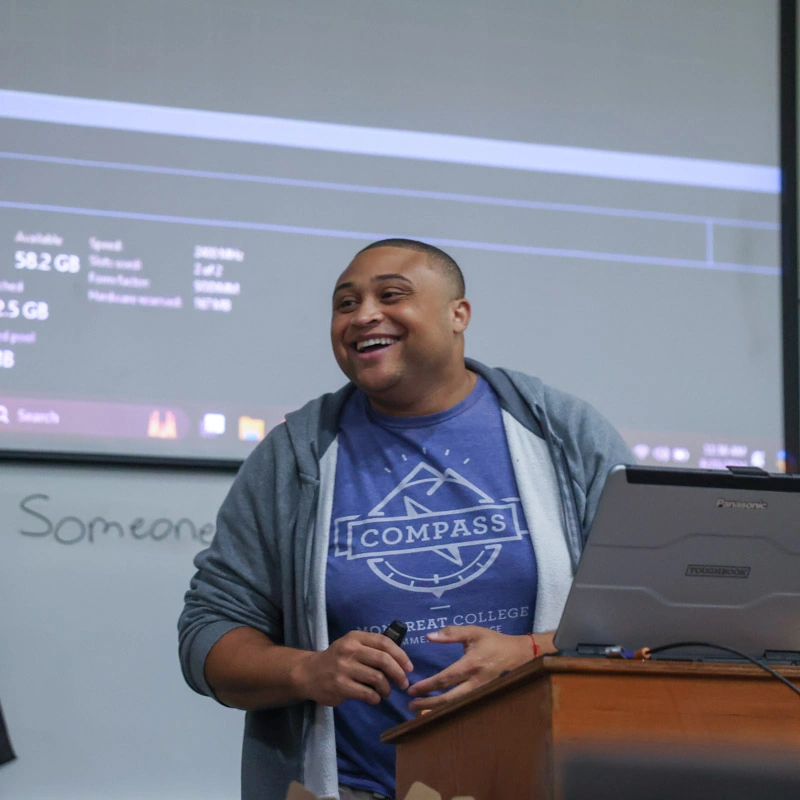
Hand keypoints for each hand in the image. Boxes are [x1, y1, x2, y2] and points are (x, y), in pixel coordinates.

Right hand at [293, 630, 413, 706]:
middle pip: (383, 660)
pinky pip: (367, 693)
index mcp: (355, 637)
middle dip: (398, 673)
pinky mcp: (340, 686)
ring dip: (387, 688)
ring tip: (386, 692)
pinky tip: (374, 698)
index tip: (409, 667)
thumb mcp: (351, 645)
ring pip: (377, 678)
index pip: (384, 642)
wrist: (308, 673)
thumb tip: (400, 659)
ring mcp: (344, 668)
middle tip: (404, 683)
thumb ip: (371, 648)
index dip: (400, 655)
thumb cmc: (336, 659)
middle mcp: (350, 650)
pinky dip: (375, 698)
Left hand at [407, 627, 554, 712]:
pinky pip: (463, 704)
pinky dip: (449, 708)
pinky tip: (438, 708)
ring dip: (437, 708)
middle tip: (411, 705)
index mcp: (470, 665)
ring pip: (456, 705)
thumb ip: (451, 633)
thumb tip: (429, 636)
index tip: (412, 689)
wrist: (518, 654)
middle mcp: (475, 682)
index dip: (427, 685)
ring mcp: (480, 691)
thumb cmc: (494, 641)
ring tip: (420, 710)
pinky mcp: (483, 695)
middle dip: (428, 703)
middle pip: (448, 698)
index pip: (445, 679)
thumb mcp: (473, 632)